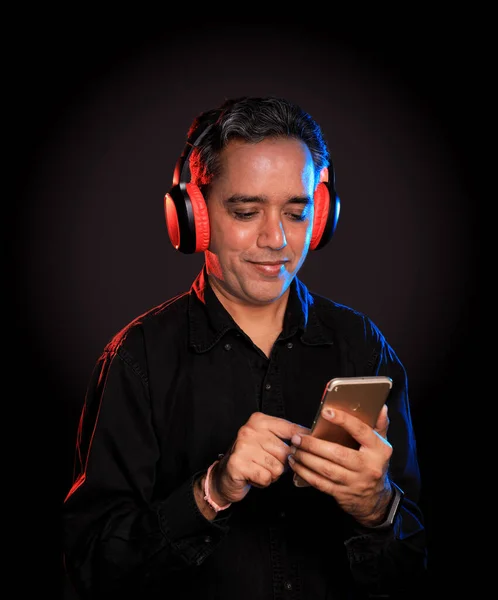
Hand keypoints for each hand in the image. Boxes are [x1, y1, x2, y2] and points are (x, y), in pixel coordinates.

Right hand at [209, 412, 309, 505]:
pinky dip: (262, 482)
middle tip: (266, 463)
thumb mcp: (266, 441)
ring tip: (259, 469)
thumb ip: (285, 437)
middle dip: (281, 464)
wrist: (224, 476)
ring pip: (277, 467)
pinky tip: (253, 476)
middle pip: (285, 452)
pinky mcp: (238, 463)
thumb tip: (311, 439)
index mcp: (259, 420)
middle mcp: (250, 430)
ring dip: (271, 474)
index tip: (313, 443)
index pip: (291, 428)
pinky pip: (266, 478)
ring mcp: (243, 446)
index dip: (304, 440)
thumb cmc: (249, 458)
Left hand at [288, 404, 393, 525]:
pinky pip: (320, 484)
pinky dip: (305, 473)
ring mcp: (355, 482)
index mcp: (378, 450)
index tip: (326, 411)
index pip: (361, 431)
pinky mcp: (343, 494)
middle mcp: (369, 466)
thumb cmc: (374, 463)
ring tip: (294, 450)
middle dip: (314, 445)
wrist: (375, 498)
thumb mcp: (381, 444)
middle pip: (338, 453)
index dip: (343, 421)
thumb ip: (379, 424)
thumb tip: (380, 406)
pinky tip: (296, 464)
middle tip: (297, 437)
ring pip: (326, 470)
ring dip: (306, 459)